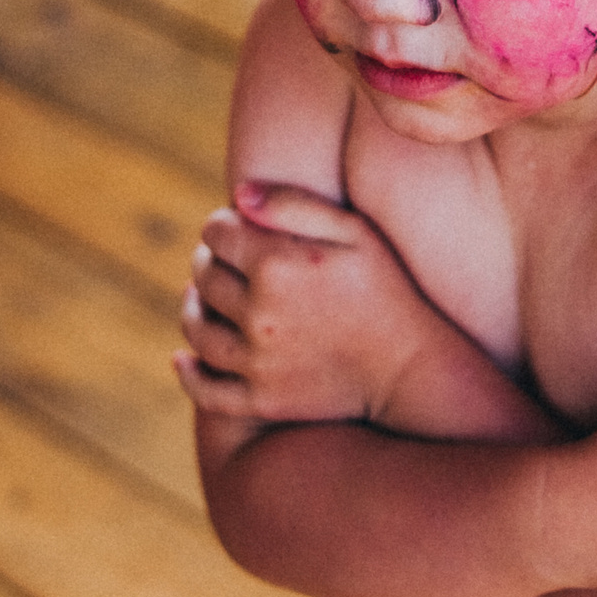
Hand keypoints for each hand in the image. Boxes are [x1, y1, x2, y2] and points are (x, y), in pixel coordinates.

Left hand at [173, 181, 445, 424]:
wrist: (412, 368)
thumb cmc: (388, 290)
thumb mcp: (355, 232)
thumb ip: (294, 205)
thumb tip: (237, 195)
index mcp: (276, 264)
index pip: (216, 233)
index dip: (221, 224)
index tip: (234, 227)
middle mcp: (259, 313)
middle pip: (204, 276)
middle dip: (207, 260)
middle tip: (223, 261)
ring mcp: (257, 361)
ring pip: (197, 327)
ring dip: (193, 307)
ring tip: (204, 300)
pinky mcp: (261, 400)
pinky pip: (204, 389)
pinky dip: (188, 371)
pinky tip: (184, 358)